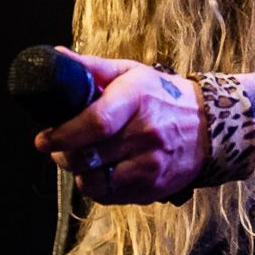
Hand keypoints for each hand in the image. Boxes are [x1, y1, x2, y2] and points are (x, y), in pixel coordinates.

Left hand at [37, 50, 204, 203]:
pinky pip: (110, 197)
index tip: (43, 138)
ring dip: (79, 173)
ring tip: (81, 160)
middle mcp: (145, 135)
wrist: (210, 126)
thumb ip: (92, 68)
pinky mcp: (152, 188)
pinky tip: (102, 171)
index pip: (94, 123)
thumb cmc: (163, 96)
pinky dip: (98, 187)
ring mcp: (150, 165)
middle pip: (87, 157)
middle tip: (59, 148)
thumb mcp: (131, 73)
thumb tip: (56, 57)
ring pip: (95, 182)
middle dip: (62, 156)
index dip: (62, 135)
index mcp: (136, 100)